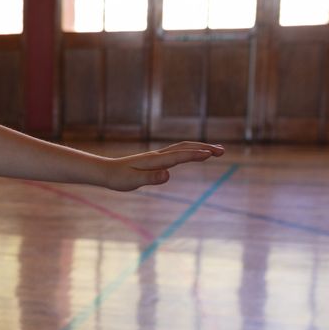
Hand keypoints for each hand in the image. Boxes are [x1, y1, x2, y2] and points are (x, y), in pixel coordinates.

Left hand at [104, 141, 224, 192]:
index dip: (195, 155)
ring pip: (182, 148)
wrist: (106, 172)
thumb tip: (167, 175)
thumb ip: (150, 178)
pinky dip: (190, 151)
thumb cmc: (118, 179)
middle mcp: (158, 155)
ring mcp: (158, 156)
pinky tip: (195, 154)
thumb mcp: (133, 182)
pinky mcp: (156, 159)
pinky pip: (178, 152)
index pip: (179, 156)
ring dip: (200, 148)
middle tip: (222, 151)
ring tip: (216, 151)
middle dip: (204, 148)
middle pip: (185, 148)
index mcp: (154, 161)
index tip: (210, 154)